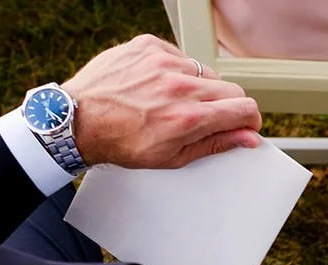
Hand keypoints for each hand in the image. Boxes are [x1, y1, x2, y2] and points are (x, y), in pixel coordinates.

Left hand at [62, 35, 261, 168]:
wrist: (79, 120)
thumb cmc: (120, 142)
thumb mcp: (172, 156)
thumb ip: (215, 144)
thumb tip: (246, 137)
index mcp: (188, 117)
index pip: (244, 108)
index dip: (248, 120)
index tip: (242, 124)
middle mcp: (178, 85)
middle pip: (231, 89)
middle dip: (226, 106)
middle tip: (208, 118)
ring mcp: (162, 61)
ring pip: (205, 72)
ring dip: (199, 88)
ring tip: (174, 102)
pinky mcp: (147, 45)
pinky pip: (179, 56)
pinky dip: (176, 70)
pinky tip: (158, 85)